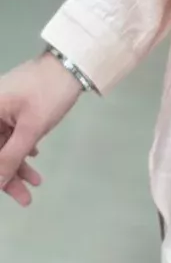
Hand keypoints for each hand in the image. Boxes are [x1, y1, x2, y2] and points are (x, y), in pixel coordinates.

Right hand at [0, 54, 83, 206]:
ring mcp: (3, 108)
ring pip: (5, 144)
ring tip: (36, 184)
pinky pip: (13, 134)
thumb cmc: (48, 93)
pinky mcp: (15, 107)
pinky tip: (34, 158)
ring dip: (19, 164)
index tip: (6, 190)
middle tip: (25, 199)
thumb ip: (10, 157)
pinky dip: (23, 148)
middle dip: (8, 175)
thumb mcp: (30, 128)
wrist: (71, 63)